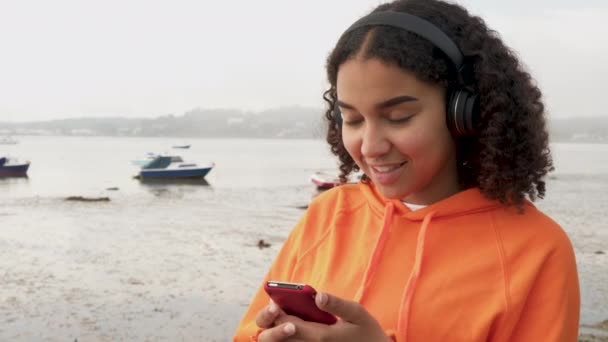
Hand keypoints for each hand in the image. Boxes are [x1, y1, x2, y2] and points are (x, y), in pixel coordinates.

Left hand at [256, 292, 392, 341]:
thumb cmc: (366, 331)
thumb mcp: (356, 312)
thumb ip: (336, 304)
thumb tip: (318, 295)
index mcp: (321, 336)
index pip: (290, 326)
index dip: (278, 314)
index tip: (275, 302)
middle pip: (284, 338)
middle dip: (275, 323)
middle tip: (273, 310)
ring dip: (279, 333)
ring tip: (279, 318)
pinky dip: (290, 338)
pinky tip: (294, 327)